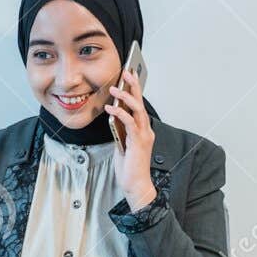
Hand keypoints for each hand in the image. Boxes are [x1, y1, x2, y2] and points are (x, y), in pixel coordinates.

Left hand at [106, 68, 156, 207]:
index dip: (135, 90)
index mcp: (143, 130)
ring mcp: (144, 135)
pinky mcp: (138, 141)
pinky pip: (129, 123)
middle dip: (134, 86)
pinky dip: (120, 113)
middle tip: (127, 71)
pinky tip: (110, 108)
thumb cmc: (129, 168)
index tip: (129, 77)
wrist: (135, 185)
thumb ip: (120, 131)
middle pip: (141, 103)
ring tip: (114, 88)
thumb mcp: (121, 145)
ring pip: (137, 110)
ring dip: (126, 97)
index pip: (139, 106)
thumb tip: (113, 117)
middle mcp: (146, 130)